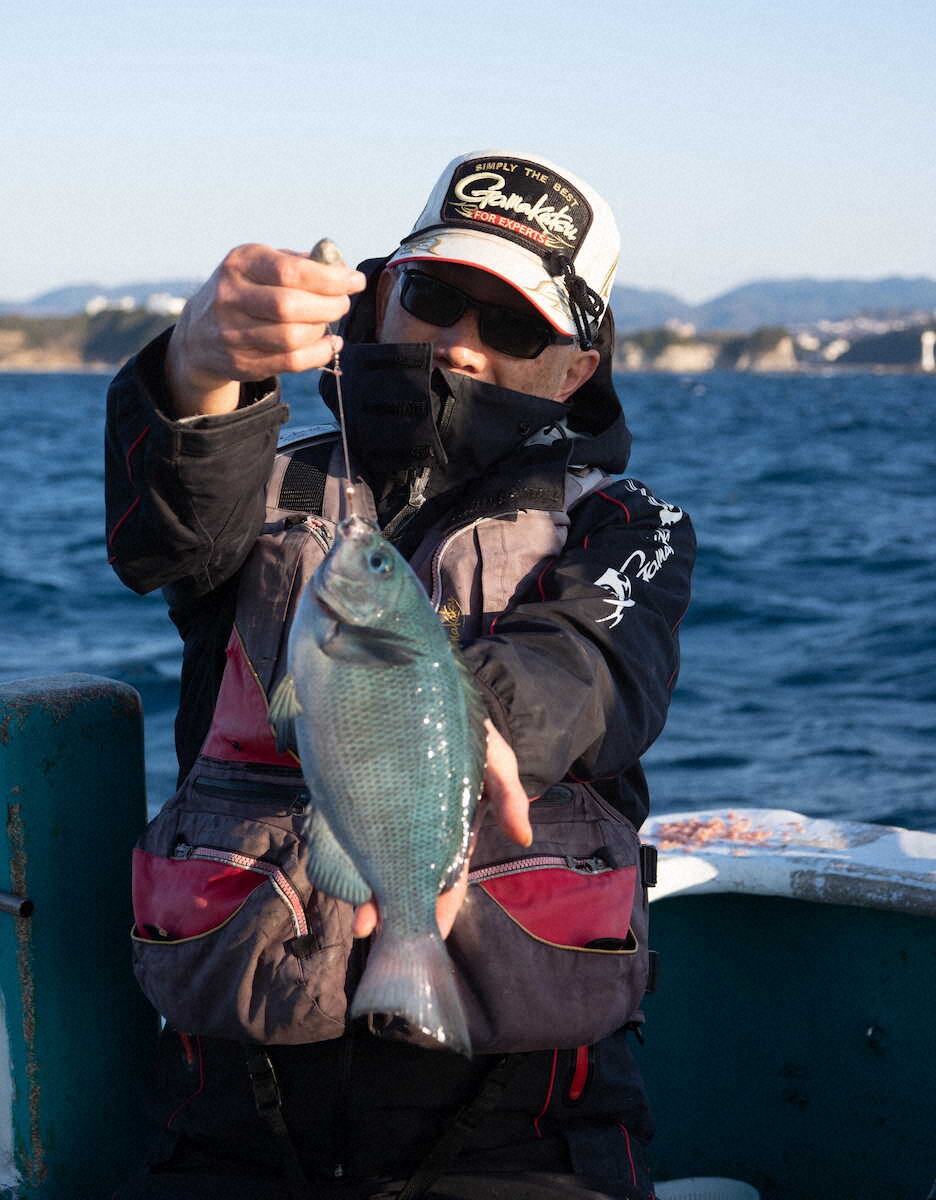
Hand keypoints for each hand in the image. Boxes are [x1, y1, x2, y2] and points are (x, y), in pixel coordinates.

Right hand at [165, 244, 366, 416]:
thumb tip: (341, 269)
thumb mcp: (261, 264)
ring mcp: (232, 333)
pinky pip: (291, 363)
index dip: (329, 278)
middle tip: (343, 303)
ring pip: (291, 338)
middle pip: (290, 306)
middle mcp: (230, 297)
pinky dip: (319, 354)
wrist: (199, 332)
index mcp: (240, 264)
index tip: (355, 281)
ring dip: (322, 330)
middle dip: (328, 306)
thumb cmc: (246, 290)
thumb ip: (300, 262)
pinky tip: (329, 344)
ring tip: (330, 321)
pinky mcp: (241, 363)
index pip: (289, 271)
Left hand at [352, 719, 532, 939]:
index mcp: (451, 829)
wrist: (420, 684)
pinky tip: (336, 877)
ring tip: (356, 917)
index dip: (440, 908)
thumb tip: (522, 837)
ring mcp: (383, 815)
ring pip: (373, 864)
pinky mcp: (352, 796)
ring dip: (365, 892)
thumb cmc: (466, 728)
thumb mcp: (497, 757)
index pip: (448, 878)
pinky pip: (344, 833)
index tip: (429, 935)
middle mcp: (415, 830)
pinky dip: (340, 857)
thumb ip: (509, 793)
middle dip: (392, 908)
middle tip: (373, 932)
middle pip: (405, 879)